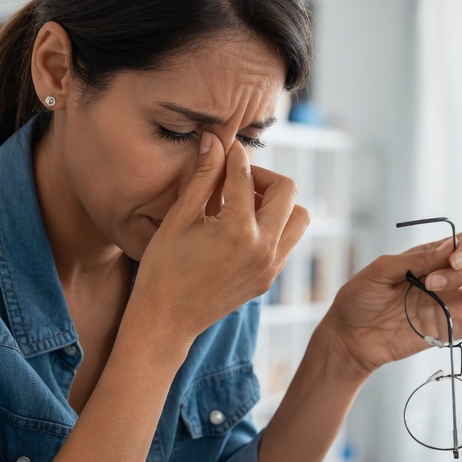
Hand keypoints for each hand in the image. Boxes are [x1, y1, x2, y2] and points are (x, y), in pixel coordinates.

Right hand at [132, 135, 309, 349]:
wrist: (166, 321)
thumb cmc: (163, 269)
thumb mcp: (179, 218)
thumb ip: (203, 177)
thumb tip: (214, 140)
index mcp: (239, 230)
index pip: (246, 177)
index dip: (233, 156)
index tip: (225, 147)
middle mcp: (264, 248)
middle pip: (288, 191)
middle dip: (263, 176)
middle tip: (237, 178)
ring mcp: (271, 266)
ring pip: (298, 217)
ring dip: (277, 202)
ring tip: (244, 203)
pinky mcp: (269, 279)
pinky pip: (288, 241)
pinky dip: (274, 225)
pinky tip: (242, 226)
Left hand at [320, 232, 461, 379]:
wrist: (349, 338)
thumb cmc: (359, 300)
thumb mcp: (380, 272)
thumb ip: (415, 259)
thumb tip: (448, 247)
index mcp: (427, 259)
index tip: (450, 260)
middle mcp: (444, 280)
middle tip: (433, 283)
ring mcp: (448, 305)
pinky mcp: (448, 331)